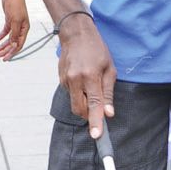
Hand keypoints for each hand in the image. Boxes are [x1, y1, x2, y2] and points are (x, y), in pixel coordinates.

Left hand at [0, 0, 29, 59]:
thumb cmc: (16, 5)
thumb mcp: (15, 20)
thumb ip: (15, 33)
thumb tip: (14, 45)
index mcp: (25, 29)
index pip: (19, 45)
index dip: (12, 53)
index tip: (5, 58)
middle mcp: (21, 28)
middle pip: (13, 43)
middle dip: (5, 50)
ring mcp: (15, 25)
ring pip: (8, 39)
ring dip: (2, 45)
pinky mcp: (9, 21)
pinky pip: (5, 32)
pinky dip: (0, 37)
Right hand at [58, 19, 116, 138]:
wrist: (76, 34)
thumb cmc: (97, 50)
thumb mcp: (109, 69)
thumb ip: (108, 93)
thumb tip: (108, 114)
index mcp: (90, 76)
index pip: (94, 104)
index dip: (95, 121)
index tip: (96, 135)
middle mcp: (75, 79)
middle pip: (80, 109)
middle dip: (89, 114)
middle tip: (99, 109)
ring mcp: (66, 80)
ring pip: (75, 103)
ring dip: (84, 102)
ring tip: (91, 85)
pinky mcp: (61, 80)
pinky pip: (71, 94)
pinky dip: (79, 93)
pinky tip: (83, 79)